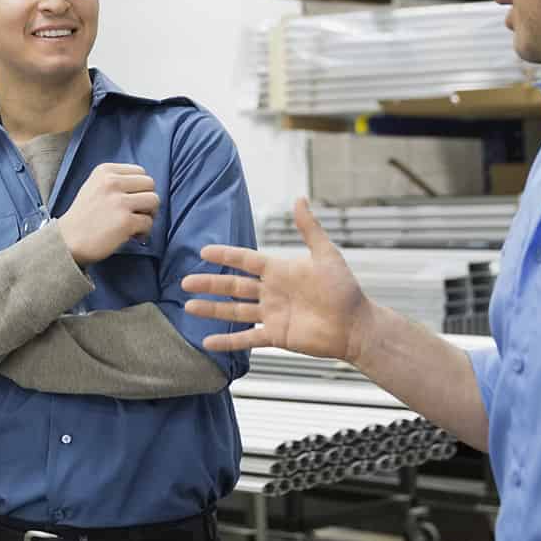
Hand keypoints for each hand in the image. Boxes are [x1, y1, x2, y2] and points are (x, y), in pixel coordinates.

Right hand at [57, 163, 158, 265]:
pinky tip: (133, 235)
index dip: (140, 187)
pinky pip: (148, 222)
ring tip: (137, 224)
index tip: (133, 200)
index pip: (139, 171)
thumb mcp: (94, 187)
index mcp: (105, 171)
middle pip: (150, 183)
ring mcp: (120, 202)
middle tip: (138, 213)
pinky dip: (144, 231)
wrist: (67, 240)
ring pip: (154, 200)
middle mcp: (112, 182)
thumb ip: (116, 182)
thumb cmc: (82, 217)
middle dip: (147, 199)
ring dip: (149, 214)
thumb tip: (143, 190)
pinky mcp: (126, 221)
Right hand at [181, 198, 372, 361]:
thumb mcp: (326, 255)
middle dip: (209, 283)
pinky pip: (247, 338)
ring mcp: (271, 314)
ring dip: (212, 309)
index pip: (245, 260)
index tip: (204, 252)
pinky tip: (208, 342)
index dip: (225, 256)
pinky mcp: (276, 336)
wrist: (355, 325)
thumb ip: (309, 229)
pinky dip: (228, 341)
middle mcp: (271, 291)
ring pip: (235, 310)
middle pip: (233, 285)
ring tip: (188, 306)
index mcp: (279, 270)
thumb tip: (300, 199)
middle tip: (185, 282)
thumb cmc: (345, 289)